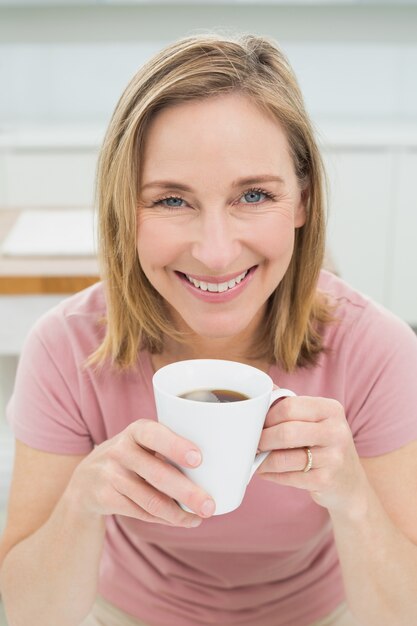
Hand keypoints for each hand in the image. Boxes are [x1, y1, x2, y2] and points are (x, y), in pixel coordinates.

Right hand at [68, 419, 214, 527]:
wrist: (86, 478)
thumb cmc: (133, 456)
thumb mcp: (143, 442)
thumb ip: (171, 447)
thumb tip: (224, 465)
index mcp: (136, 430)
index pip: (155, 435)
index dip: (176, 446)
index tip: (199, 459)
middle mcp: (121, 450)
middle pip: (158, 474)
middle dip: (187, 492)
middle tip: (210, 505)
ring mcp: (111, 475)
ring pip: (151, 500)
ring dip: (179, 513)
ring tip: (201, 517)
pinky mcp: (105, 498)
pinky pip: (142, 512)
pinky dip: (166, 519)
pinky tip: (183, 520)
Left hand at [257, 396, 368, 512]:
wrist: (349, 480)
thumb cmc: (324, 443)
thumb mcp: (315, 419)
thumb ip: (290, 404)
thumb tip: (262, 389)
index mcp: (331, 409)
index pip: (289, 406)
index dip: (267, 416)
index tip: (256, 424)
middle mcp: (335, 431)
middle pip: (286, 432)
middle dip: (262, 439)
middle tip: (253, 443)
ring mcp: (333, 457)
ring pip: (283, 458)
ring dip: (263, 460)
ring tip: (256, 458)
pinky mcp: (325, 480)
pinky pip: (288, 477)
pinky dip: (271, 475)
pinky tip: (266, 471)